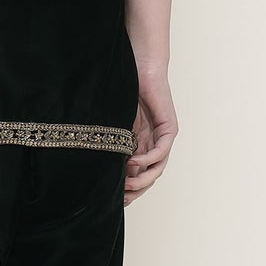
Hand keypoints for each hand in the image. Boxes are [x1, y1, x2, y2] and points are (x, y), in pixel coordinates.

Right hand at [125, 72, 176, 203]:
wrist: (141, 66)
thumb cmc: (125, 90)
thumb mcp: (115, 123)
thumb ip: (112, 143)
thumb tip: (96, 166)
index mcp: (141, 145)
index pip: (139, 175)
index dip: (129, 190)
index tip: (114, 199)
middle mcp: (154, 144)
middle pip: (149, 176)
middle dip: (135, 191)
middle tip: (120, 199)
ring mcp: (163, 138)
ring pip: (157, 168)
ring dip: (142, 179)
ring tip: (126, 184)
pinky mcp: (169, 128)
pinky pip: (161, 151)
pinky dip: (147, 160)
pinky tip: (131, 162)